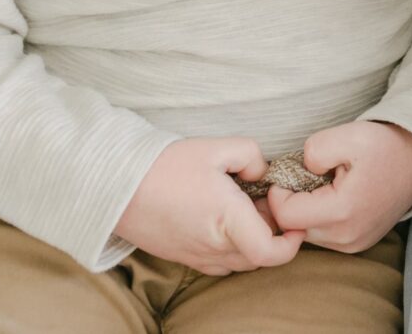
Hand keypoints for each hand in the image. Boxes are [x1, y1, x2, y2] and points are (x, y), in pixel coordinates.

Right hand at [115, 137, 302, 275]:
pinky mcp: (182, 258)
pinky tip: (224, 222)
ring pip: (240, 262)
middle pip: (259, 257)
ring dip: (252, 242)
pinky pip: (218, 264)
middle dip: (274, 235)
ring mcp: (196, 256)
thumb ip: (252, 156)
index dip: (292, 242)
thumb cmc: (165, 166)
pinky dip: (232, 249)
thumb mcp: (217, 147)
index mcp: (228, 220)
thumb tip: (262, 174)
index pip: (271, 253)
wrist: (116, 187)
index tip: (295, 219)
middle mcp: (214, 246)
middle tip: (268, 204)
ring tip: (245, 210)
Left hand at [263, 121, 411, 252]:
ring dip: (306, 210)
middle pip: (293, 228)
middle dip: (291, 201)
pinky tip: (334, 197)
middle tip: (310, 176)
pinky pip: (322, 236)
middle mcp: (347, 237)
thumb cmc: (385, 145)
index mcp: (343, 212)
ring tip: (325, 185)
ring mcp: (354, 245)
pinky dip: (320, 217)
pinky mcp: (357, 244)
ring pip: (306, 233)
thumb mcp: (349, 134)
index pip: (285, 215)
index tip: (292, 171)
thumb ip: (314, 151)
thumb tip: (298, 171)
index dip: (280, 191)